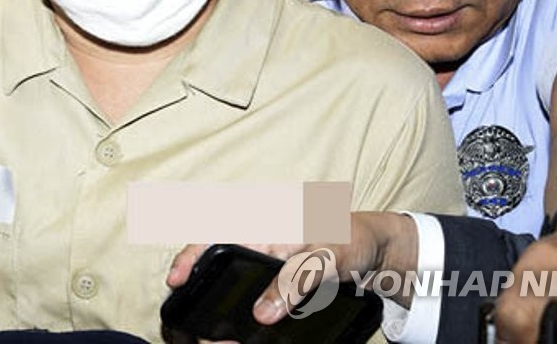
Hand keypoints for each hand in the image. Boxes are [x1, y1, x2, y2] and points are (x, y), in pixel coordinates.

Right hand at [165, 212, 417, 328]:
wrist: (379, 250)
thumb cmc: (352, 239)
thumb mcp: (328, 256)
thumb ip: (296, 279)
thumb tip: (263, 312)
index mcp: (266, 224)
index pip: (217, 232)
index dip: (190, 254)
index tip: (176, 279)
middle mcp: (260, 242)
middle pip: (216, 262)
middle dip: (199, 289)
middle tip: (191, 325)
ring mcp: (267, 263)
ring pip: (231, 283)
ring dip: (220, 307)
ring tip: (216, 336)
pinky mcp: (279, 282)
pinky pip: (251, 295)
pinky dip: (242, 313)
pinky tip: (239, 331)